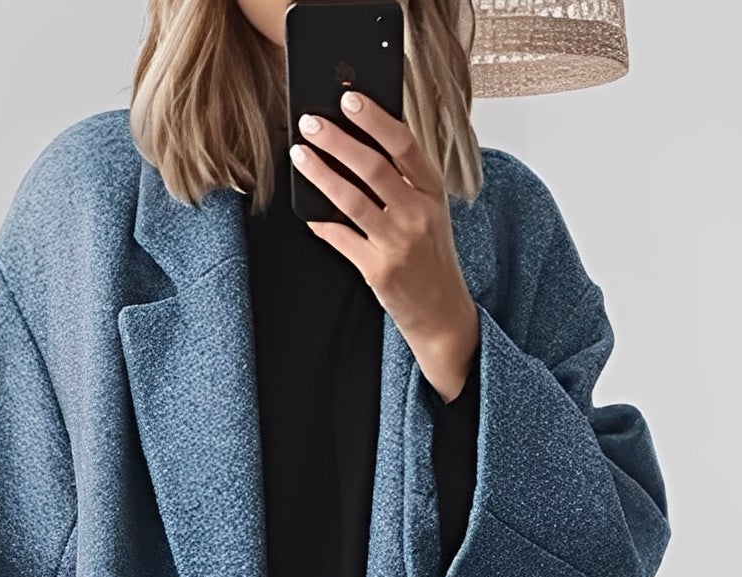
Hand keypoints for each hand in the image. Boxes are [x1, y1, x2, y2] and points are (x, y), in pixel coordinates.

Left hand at [290, 91, 479, 401]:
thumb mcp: (428, 211)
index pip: (404, 144)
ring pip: (351, 199)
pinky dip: (321, 221)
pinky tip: (306, 208)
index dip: (375, 119)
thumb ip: (402, 180)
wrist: (442, 312)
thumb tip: (355, 144)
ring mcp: (398, 243)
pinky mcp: (379, 270)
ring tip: (299, 155)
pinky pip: (341, 237)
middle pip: (373, 167)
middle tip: (310, 122)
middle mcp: (418, 214)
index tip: (349, 99)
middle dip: (337, 140)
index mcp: (433, 191)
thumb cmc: (429, 256)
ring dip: (320, 173)